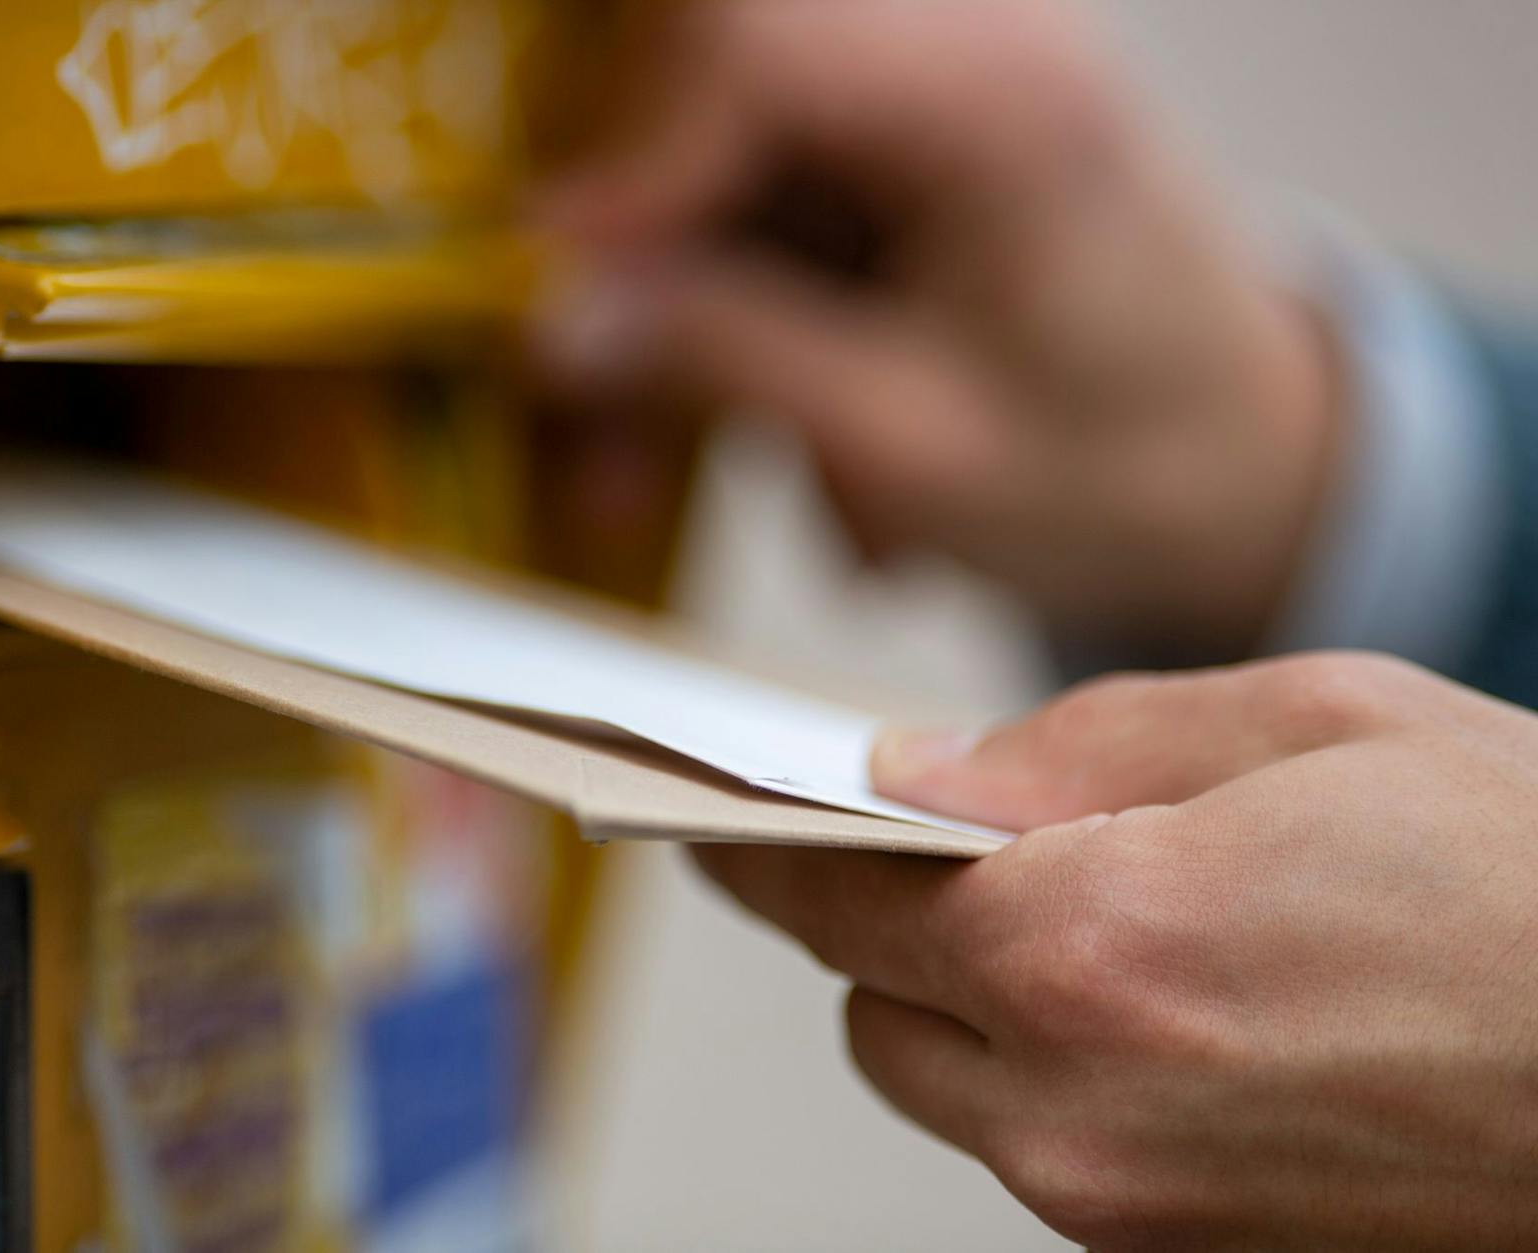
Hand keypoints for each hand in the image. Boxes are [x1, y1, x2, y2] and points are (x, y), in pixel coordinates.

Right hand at [536, 0, 1341, 654]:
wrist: (1248, 471)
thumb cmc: (1129, 468)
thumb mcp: (913, 448)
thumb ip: (729, 363)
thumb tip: (561, 320)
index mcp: (995, 101)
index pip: (749, 49)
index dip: (627, 166)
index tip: (555, 290)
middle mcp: (964, 48)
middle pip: (706, 85)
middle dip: (630, 255)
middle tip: (587, 400)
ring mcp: (930, 89)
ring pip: (710, 159)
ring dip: (664, 309)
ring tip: (650, 472)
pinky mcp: (902, 145)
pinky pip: (756, 201)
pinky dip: (722, 316)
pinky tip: (753, 433)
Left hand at [696, 653, 1537, 1249]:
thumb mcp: (1315, 722)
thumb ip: (1079, 743)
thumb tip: (918, 769)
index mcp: (1089, 953)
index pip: (833, 896)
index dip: (761, 846)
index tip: (709, 816)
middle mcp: (1081, 1112)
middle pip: (870, 1011)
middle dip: (878, 920)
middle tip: (928, 840)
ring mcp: (1135, 1214)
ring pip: (950, 1092)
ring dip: (965, 1002)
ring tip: (1066, 909)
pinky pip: (1047, 1150)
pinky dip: (1048, 1069)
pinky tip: (1143, 994)